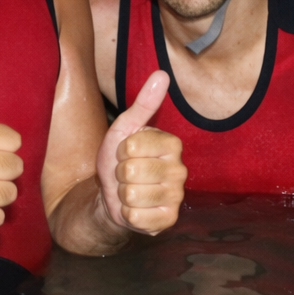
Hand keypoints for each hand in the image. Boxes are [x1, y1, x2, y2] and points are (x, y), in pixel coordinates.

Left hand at [96, 70, 185, 234]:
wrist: (113, 196)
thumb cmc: (119, 158)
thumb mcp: (125, 128)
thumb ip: (144, 103)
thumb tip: (162, 74)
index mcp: (172, 144)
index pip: (132, 146)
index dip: (120, 151)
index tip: (126, 153)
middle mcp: (180, 169)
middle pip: (131, 171)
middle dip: (120, 174)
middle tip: (126, 174)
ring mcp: (176, 197)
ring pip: (132, 194)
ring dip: (122, 194)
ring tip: (129, 190)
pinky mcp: (168, 220)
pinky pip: (136, 217)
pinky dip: (127, 214)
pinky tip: (135, 208)